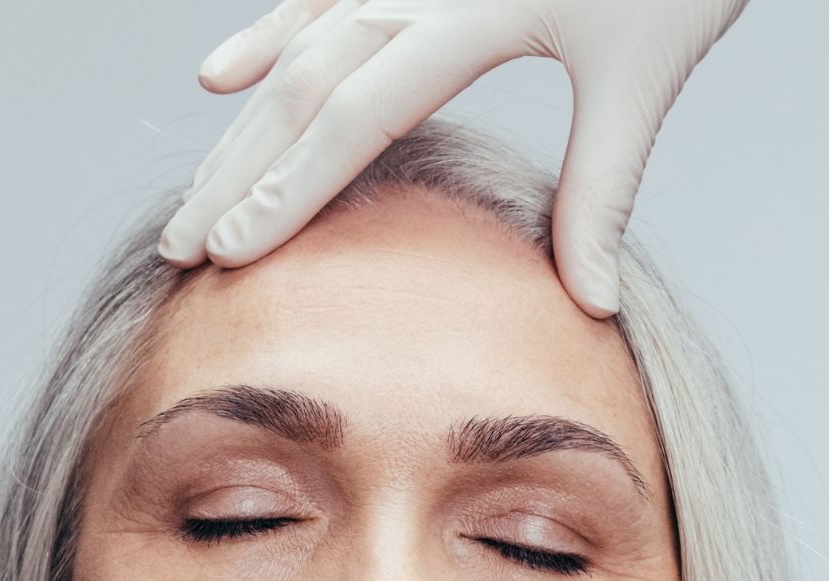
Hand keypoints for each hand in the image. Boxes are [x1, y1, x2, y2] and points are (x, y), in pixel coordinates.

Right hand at [158, 0, 749, 314]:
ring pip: (300, 43)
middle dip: (237, 173)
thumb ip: (605, 187)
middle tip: (181, 248)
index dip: (290, 190)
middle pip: (303, 84)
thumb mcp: (647, 73)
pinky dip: (270, 36)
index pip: (354, 116)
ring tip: (195, 196)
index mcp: (471, 13)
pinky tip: (224, 76)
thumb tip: (591, 304)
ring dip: (242, 125)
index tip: (234, 256)